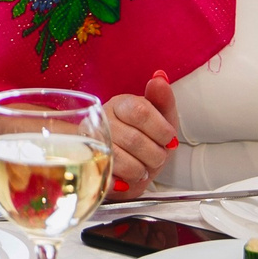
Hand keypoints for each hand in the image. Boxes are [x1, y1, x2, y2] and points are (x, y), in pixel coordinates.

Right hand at [102, 72, 180, 198]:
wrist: (132, 165)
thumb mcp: (162, 118)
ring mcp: (92, 143)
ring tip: (143, 168)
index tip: (168, 140)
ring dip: (140, 170)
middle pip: (133, 139)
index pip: (140, 111)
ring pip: (120, 159)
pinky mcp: (89, 167)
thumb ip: (163, 99)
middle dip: (154, 155)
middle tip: (156, 157)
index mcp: (121, 104)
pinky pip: (107, 176)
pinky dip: (123, 181)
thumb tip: (160, 77)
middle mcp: (102, 121)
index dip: (161, 130)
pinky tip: (127, 178)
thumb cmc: (148, 138)